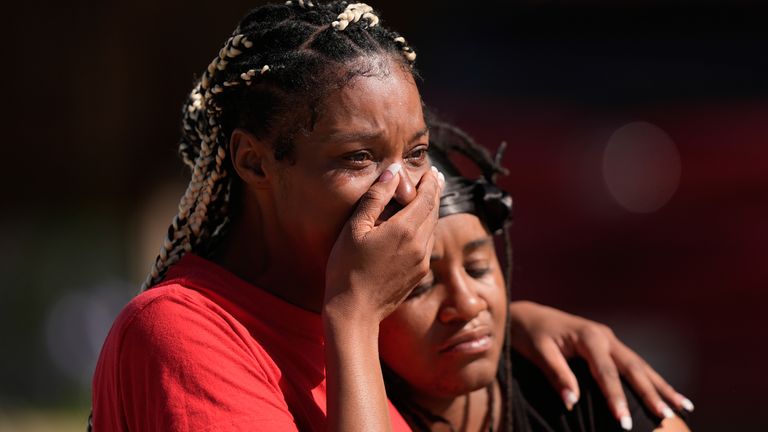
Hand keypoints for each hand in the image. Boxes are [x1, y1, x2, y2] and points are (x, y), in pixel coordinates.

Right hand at [325, 163, 443, 322]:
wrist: (355, 311)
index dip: (430, 182)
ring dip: (431, 210)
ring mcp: (422, 261)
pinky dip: (427, 228)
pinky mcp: (419, 273)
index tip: (430, 170)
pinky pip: (428, 244)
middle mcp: (420, 245)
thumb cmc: (347, 268)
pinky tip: (419, 225)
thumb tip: (394, 172)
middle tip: (434, 177)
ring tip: (428, 197)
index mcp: (405, 229)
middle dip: (434, 192)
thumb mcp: (355, 228)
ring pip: (433, 228)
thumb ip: (376, 197)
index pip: (427, 198)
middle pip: (434, 211)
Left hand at [508, 301, 694, 425]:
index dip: (616, 398)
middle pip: (632, 368)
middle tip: (665, 417)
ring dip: (661, 386)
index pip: (606, 372)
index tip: (624, 422)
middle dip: (650, 394)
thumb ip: (556, 374)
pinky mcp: (610, 345)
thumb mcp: (538, 352)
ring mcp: (610, 339)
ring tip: (683, 408)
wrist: (527, 315)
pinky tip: (668, 394)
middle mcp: (604, 336)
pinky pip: (634, 364)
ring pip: (640, 365)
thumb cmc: (530, 334)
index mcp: (588, 336)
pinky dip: (652, 379)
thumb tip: (572, 402)